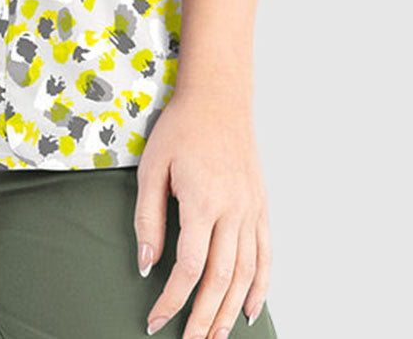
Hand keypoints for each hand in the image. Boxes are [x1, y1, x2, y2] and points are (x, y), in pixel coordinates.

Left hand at [133, 88, 271, 335]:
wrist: (218, 98)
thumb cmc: (179, 129)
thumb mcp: (152, 168)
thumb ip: (149, 219)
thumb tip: (147, 266)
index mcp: (203, 202)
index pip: (189, 268)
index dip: (172, 300)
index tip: (155, 321)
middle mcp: (233, 211)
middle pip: (221, 280)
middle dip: (202, 318)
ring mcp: (251, 210)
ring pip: (246, 274)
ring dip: (230, 311)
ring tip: (214, 337)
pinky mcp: (260, 207)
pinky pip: (265, 255)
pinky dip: (260, 287)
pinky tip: (248, 310)